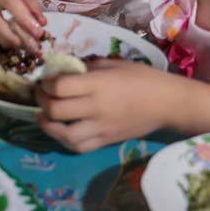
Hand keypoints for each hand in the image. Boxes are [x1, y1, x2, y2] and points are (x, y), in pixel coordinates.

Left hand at [35, 61, 178, 151]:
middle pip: (56, 110)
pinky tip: (60, 130)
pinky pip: (80, 147)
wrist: (169, 103)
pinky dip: (65, 140)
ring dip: (48, 126)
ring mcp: (101, 127)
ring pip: (65, 135)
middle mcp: (96, 107)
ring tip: (42, 116)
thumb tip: (67, 71)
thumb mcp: (114, 64)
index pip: (60, 86)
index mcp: (98, 85)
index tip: (46, 80)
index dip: (46, 83)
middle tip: (40, 94)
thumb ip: (88, 67)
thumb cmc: (143, 78)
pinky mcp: (107, 141)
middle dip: (42, 101)